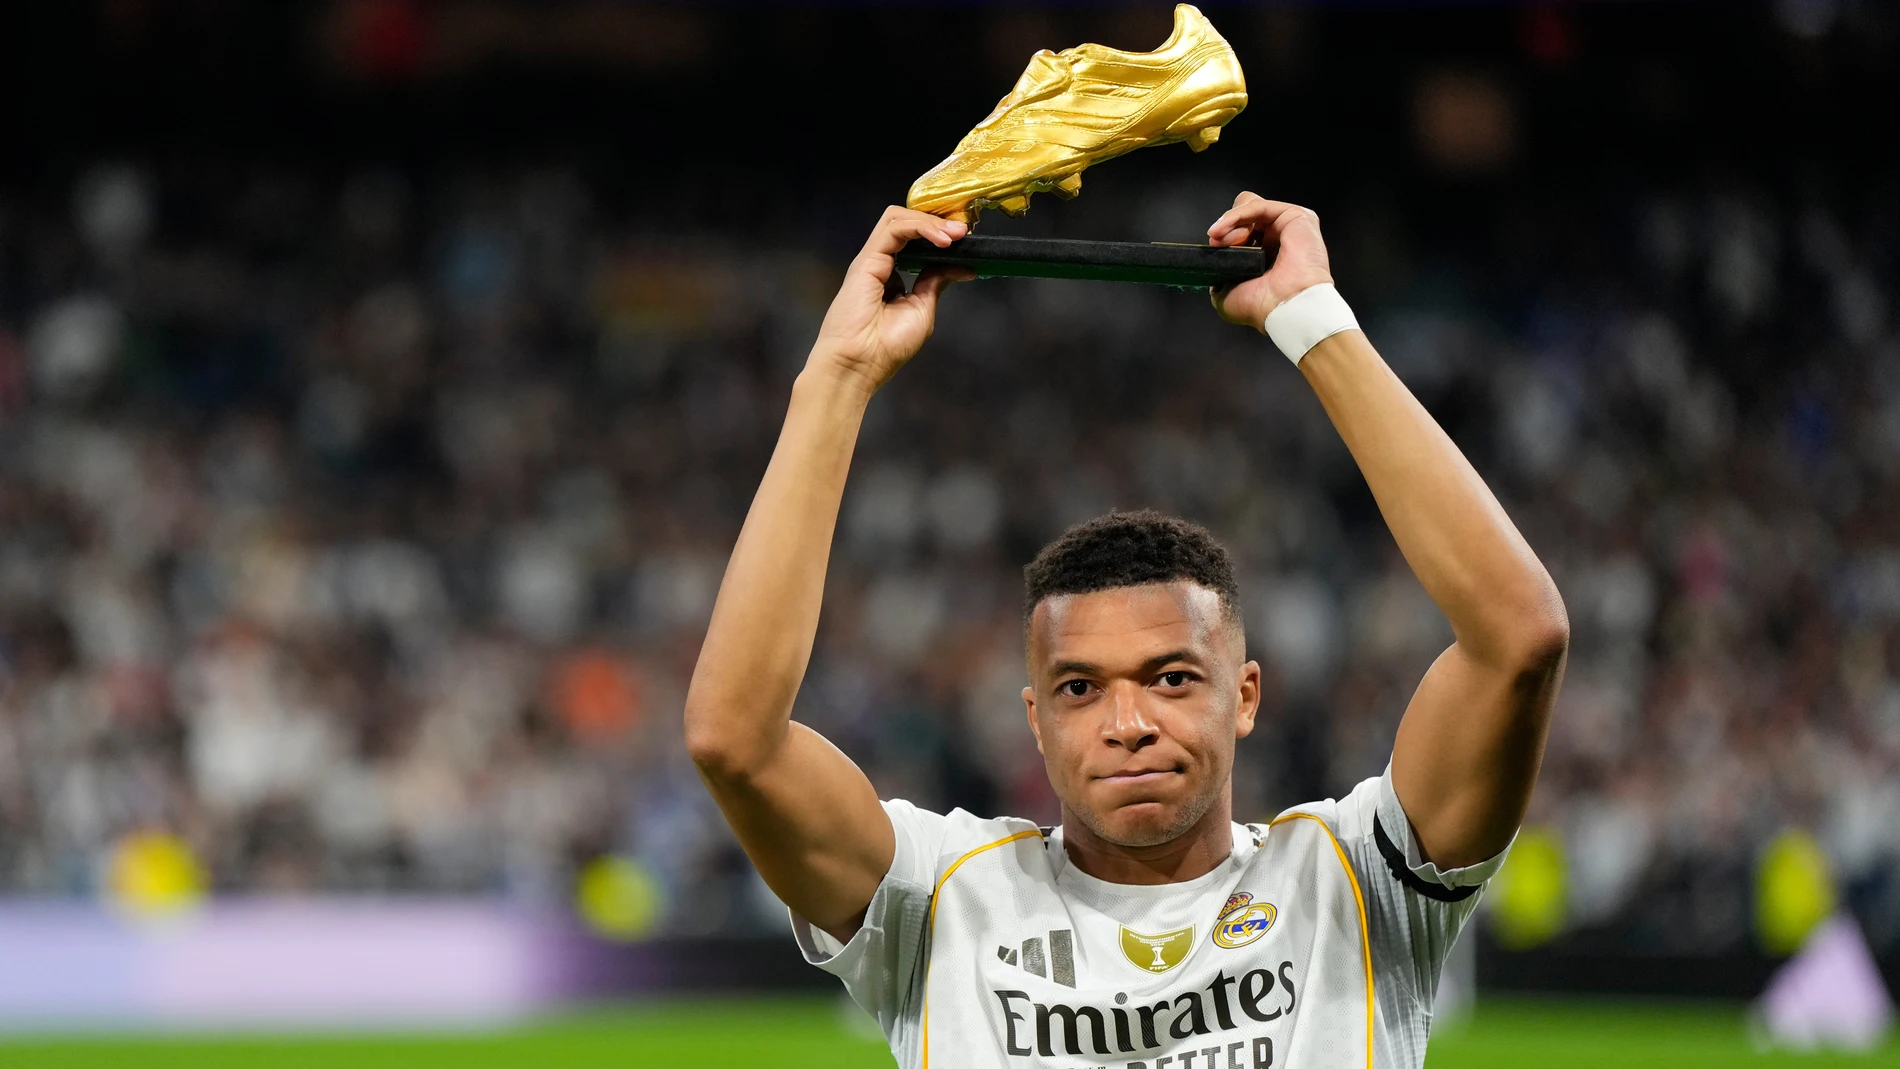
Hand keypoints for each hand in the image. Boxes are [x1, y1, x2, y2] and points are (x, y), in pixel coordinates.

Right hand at [809, 207, 969, 392]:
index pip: (915, 240)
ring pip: (899, 219)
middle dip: (937, 222)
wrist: (859, 364)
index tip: (966, 241)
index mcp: (892, 275)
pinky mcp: (867, 259)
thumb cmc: (886, 346)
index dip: (939, 235)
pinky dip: (920, 228)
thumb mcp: (922, 310)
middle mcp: (881, 262)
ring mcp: (872, 259)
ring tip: (956, 234)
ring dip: (931, 222)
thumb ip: (934, 284)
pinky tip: (942, 240)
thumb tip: (960, 267)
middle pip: (907, 223)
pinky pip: (894, 229)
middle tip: (964, 231)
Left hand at [1206, 193, 1333, 332]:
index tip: (1213, 248)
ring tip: (1225, 241)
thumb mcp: (1225, 295)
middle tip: (1218, 245)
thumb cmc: (1261, 307)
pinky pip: (1259, 205)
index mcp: (1263, 255)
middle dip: (1226, 228)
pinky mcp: (1295, 216)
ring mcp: (1286, 226)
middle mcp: (1276, 239)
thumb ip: (1218, 277)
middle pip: (1243, 215)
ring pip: (1249, 206)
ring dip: (1231, 222)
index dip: (1224, 236)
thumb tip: (1211, 267)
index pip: (1238, 230)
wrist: (1282, 307)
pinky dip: (1237, 215)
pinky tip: (1225, 229)